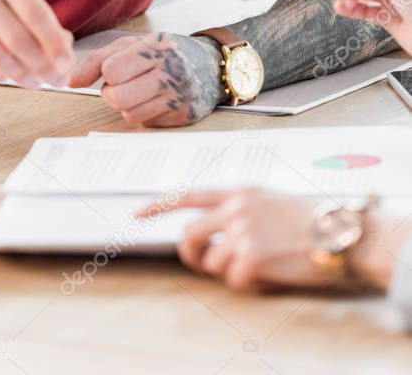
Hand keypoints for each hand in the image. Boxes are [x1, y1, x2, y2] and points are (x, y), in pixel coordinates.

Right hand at [0, 0, 74, 85]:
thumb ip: (31, 5)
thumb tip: (63, 44)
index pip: (34, 12)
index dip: (54, 43)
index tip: (67, 64)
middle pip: (16, 38)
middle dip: (41, 65)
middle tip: (56, 80)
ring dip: (19, 75)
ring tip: (34, 82)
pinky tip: (6, 75)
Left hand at [67, 30, 223, 125]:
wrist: (210, 67)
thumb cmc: (163, 53)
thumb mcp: (132, 45)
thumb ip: (97, 59)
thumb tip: (70, 81)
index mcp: (157, 46)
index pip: (111, 70)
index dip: (108, 73)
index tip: (117, 69)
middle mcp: (173, 70)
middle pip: (117, 97)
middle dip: (112, 93)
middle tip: (123, 84)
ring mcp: (180, 95)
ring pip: (129, 113)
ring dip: (126, 105)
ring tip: (139, 91)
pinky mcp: (184, 115)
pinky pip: (145, 123)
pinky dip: (143, 113)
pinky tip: (154, 100)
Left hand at [135, 188, 397, 290]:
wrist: (338, 233)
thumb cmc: (308, 219)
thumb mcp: (268, 200)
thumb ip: (238, 209)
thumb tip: (211, 232)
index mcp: (237, 191)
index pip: (188, 195)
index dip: (159, 206)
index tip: (137, 215)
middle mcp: (235, 207)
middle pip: (189, 234)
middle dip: (190, 253)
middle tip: (202, 261)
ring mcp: (241, 231)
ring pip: (209, 261)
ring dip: (227, 269)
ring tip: (257, 263)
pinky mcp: (251, 257)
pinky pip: (232, 280)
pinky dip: (246, 283)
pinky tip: (268, 272)